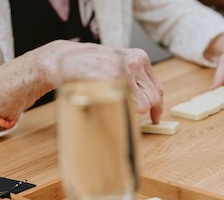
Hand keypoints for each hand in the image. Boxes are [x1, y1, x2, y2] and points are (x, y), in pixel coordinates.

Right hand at [41, 41, 163, 122]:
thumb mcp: (119, 63)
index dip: (157, 105)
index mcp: (139, 57)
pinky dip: (122, 111)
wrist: (66, 58)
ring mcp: (124, 72)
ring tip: (117, 107)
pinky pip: (128, 106)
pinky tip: (110, 105)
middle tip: (137, 117)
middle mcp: (134, 63)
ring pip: (143, 105)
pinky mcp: (112, 81)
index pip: (157, 88)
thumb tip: (149, 101)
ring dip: (133, 112)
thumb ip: (135, 78)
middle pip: (153, 98)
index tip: (155, 116)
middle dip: (146, 111)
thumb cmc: (91, 64)